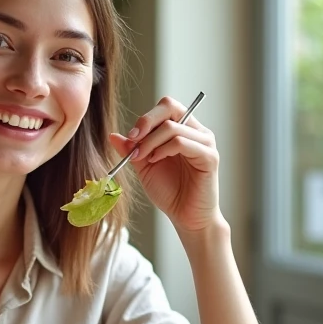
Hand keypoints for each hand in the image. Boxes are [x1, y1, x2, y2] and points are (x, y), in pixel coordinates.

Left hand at [111, 95, 222, 235]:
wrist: (185, 216)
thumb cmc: (169, 191)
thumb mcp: (144, 167)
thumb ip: (132, 149)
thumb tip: (113, 135)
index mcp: (183, 129)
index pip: (165, 107)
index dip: (145, 118)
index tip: (131, 137)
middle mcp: (197, 131)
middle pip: (170, 107)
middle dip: (146, 122)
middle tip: (134, 140)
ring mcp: (205, 143)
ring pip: (173, 127)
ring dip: (151, 142)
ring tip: (144, 159)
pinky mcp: (209, 157)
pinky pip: (182, 143)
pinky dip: (163, 150)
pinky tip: (155, 161)